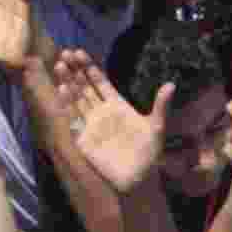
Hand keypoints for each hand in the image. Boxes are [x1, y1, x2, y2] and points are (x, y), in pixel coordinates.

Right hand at [55, 49, 173, 193]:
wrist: (138, 179)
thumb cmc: (149, 154)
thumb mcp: (156, 127)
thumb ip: (160, 105)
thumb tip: (171, 84)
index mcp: (117, 105)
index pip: (101, 82)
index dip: (90, 67)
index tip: (80, 52)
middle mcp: (101, 111)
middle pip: (85, 86)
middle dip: (75, 70)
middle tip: (66, 53)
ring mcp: (90, 124)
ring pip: (76, 98)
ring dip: (68, 82)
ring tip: (60, 65)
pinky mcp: (83, 137)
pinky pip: (73, 117)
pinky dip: (67, 103)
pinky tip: (62, 89)